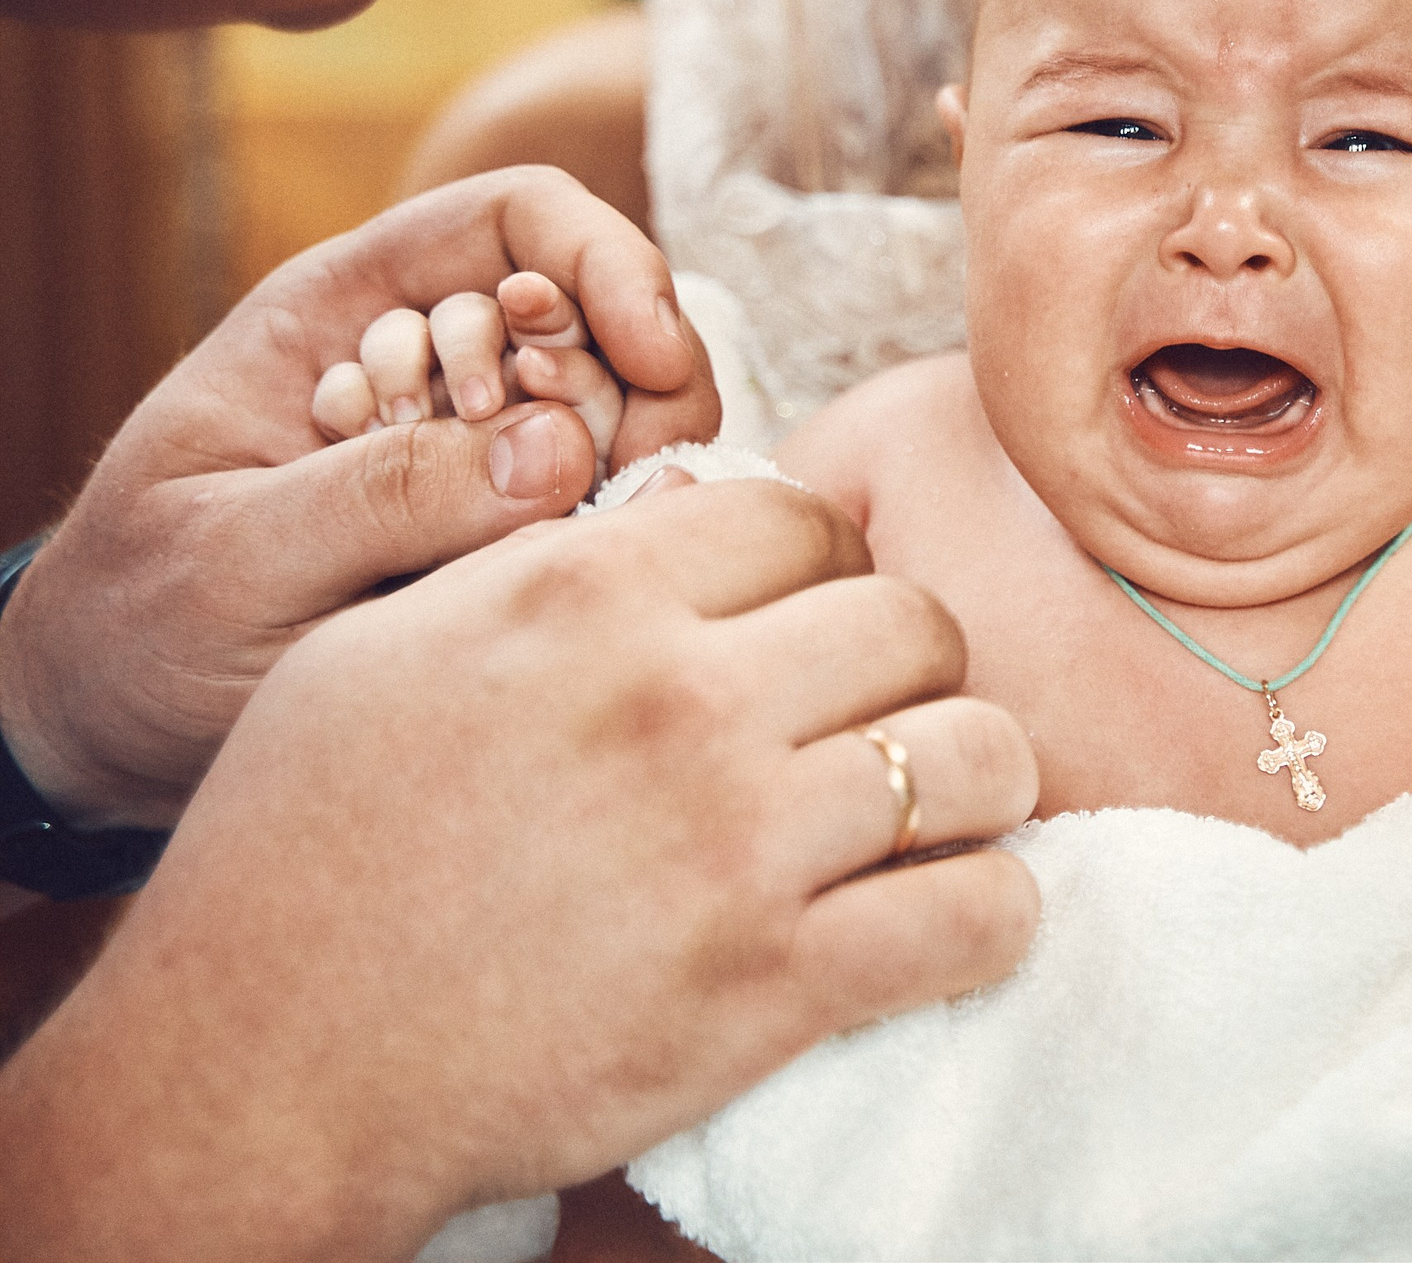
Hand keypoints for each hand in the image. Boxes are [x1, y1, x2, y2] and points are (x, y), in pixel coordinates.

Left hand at [0, 167, 718, 827]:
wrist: (111, 722)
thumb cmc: (138, 623)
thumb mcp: (232, 556)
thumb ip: (382, 498)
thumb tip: (559, 452)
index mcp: (345, 307)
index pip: (522, 219)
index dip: (609, 266)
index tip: (653, 359)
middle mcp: (429, 358)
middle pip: (600, 315)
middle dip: (632, 390)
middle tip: (615, 490)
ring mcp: (478, 449)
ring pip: (617, 413)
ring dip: (618, 474)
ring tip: (539, 552)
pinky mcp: (508, 534)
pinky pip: (601, 508)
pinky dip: (606, 538)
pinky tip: (535, 586)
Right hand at [0, 479, 1040, 1261]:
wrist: (261, 1068)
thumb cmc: (303, 846)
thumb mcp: (391, 646)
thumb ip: (553, 562)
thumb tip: (695, 499)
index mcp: (585, 595)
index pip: (806, 520)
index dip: (825, 568)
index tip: (811, 623)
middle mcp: (678, 699)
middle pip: (915, 621)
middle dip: (912, 666)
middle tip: (876, 717)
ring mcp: (736, 844)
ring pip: (979, 753)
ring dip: (978, 781)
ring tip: (938, 810)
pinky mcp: (772, 986)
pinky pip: (980, 914)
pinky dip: (994, 912)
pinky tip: (952, 913)